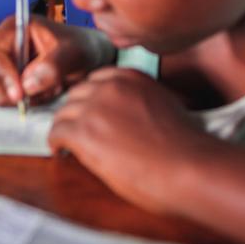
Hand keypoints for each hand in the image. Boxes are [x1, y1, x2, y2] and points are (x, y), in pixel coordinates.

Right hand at [0, 16, 112, 105]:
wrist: (90, 56)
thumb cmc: (82, 47)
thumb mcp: (74, 53)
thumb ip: (53, 66)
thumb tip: (28, 85)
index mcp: (15, 28)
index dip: (3, 76)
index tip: (20, 95)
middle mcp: (4, 43)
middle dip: (5, 92)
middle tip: (28, 101)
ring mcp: (4, 61)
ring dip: (16, 98)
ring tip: (44, 92)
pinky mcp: (8, 77)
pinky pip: (2, 95)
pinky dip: (21, 102)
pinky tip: (42, 94)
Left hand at [47, 68, 211, 213]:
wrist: (188, 166)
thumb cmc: (186, 146)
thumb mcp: (166, 105)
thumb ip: (141, 100)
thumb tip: (128, 117)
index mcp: (131, 77)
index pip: (97, 79)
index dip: (91, 98)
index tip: (90, 112)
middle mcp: (110, 86)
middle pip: (77, 94)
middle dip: (76, 112)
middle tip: (78, 131)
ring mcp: (95, 108)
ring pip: (63, 112)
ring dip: (65, 128)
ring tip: (67, 144)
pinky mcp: (84, 133)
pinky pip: (57, 132)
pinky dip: (55, 143)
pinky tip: (61, 152)